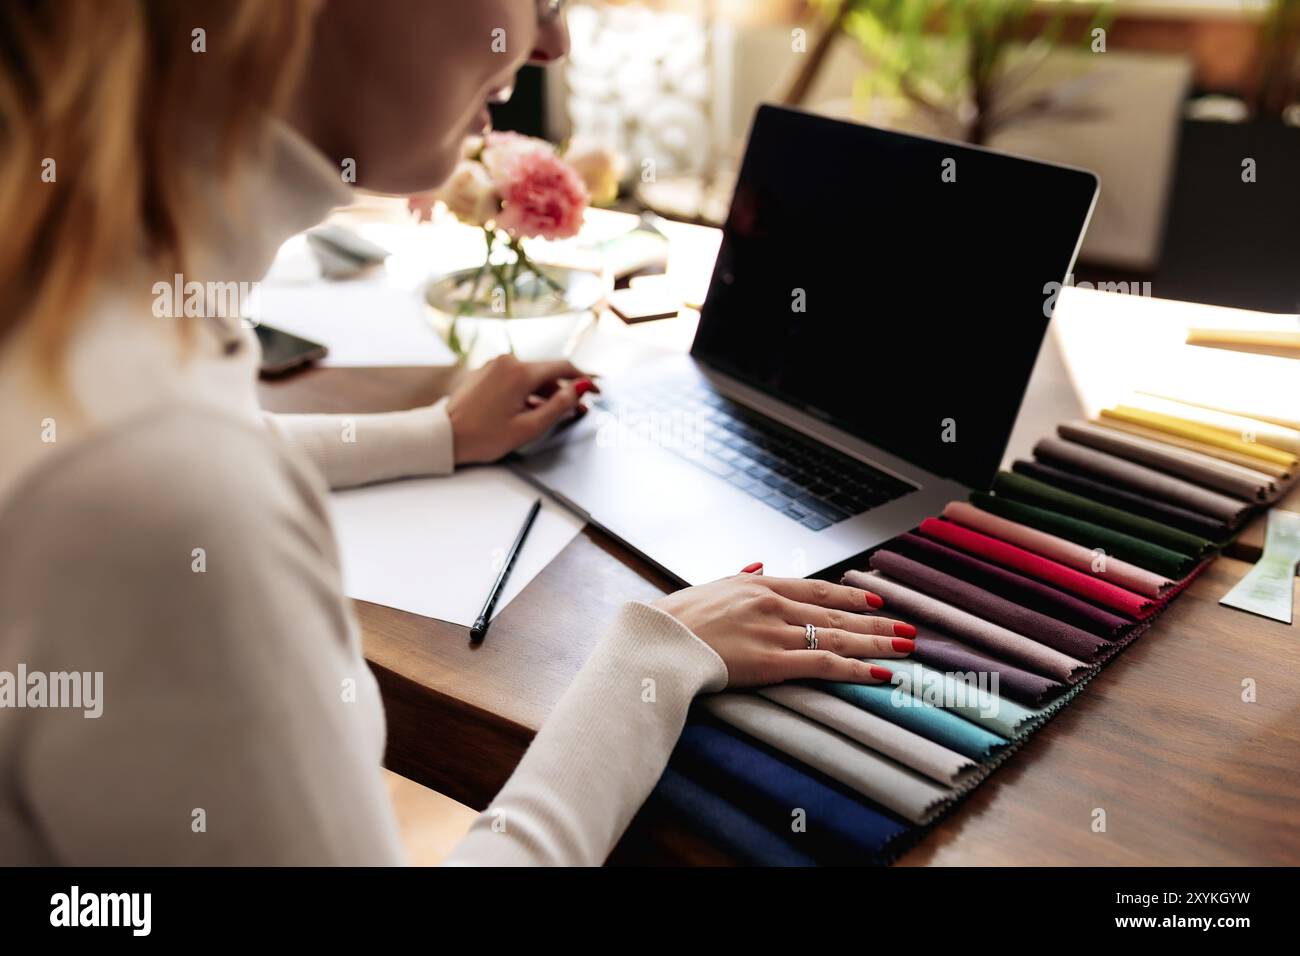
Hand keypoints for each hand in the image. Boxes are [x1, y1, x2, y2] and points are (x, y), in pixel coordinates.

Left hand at [447, 354, 596, 464]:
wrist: (444, 437)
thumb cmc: (483, 437)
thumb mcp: (529, 427)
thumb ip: (559, 406)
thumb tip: (579, 389)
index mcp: (520, 372)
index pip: (564, 367)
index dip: (584, 379)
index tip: (596, 389)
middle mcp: (507, 362)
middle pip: (546, 372)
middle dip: (563, 390)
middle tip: (575, 410)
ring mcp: (493, 366)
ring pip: (529, 376)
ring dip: (543, 393)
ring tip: (548, 416)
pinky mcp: (484, 373)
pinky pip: (513, 378)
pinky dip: (525, 392)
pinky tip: (525, 411)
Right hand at [652, 564, 916, 687]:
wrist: (655, 642)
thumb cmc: (672, 620)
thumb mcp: (707, 587)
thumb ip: (738, 576)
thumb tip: (757, 562)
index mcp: (756, 583)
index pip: (815, 589)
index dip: (848, 597)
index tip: (873, 602)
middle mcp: (771, 602)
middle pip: (835, 612)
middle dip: (874, 621)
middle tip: (906, 626)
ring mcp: (774, 631)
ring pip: (838, 635)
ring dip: (877, 643)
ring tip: (906, 646)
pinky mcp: (773, 661)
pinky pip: (825, 663)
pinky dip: (857, 668)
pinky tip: (881, 673)